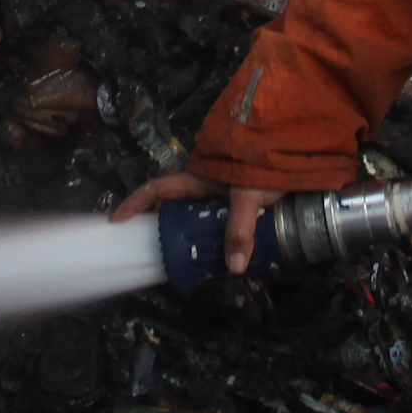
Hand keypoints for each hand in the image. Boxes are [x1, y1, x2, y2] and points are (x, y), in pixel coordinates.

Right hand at [107, 170, 282, 274]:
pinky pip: (216, 219)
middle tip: (162, 255)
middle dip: (166, 230)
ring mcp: (217, 191)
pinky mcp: (235, 198)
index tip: (117, 222)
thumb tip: (235, 267)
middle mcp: (202, 185)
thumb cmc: (264, 163)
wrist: (294, 145)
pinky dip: (215, 235)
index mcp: (194, 178)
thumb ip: (240, 229)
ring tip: (192, 261)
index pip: (156, 190)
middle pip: (174, 207)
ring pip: (196, 215)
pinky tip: (223, 252)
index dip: (134, 204)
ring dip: (193, 235)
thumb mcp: (249, 196)